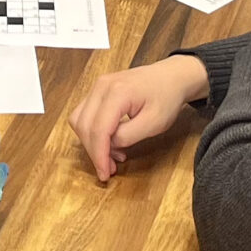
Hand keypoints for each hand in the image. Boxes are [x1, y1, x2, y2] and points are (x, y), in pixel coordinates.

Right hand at [67, 54, 207, 181]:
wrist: (171, 76)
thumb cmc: (166, 97)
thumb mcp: (154, 123)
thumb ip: (129, 136)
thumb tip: (110, 146)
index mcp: (117, 92)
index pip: (98, 129)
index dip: (98, 155)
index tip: (105, 174)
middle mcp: (101, 86)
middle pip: (84, 125)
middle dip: (94, 151)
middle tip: (109, 169)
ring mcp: (97, 86)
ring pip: (79, 120)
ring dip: (90, 142)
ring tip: (112, 155)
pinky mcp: (98, 91)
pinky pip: (84, 114)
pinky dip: (92, 132)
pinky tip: (110, 141)